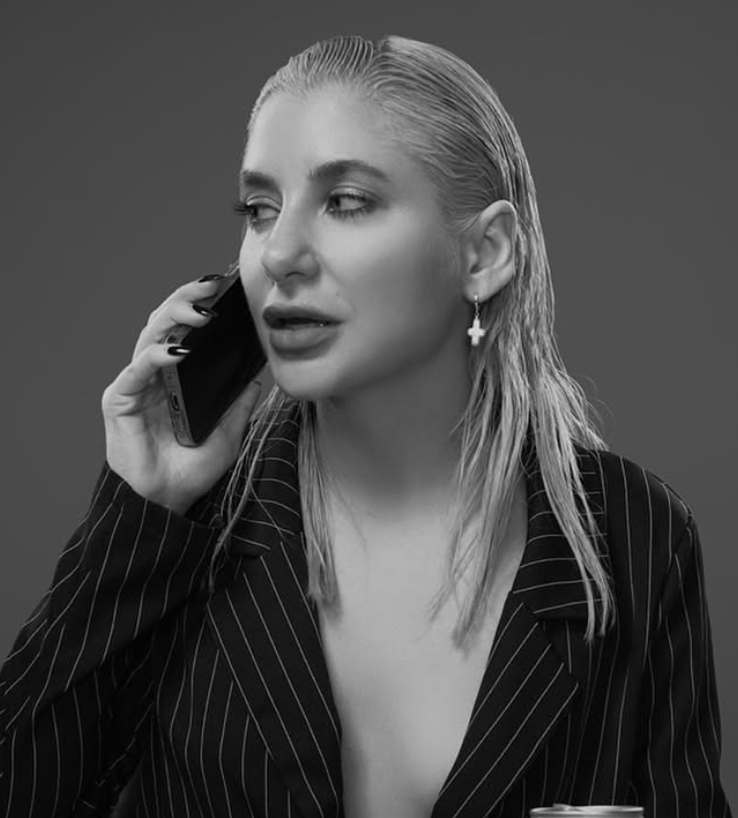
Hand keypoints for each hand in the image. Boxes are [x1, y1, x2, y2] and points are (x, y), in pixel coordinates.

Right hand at [101, 275, 262, 514]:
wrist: (165, 503)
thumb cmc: (189, 470)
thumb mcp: (228, 434)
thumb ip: (238, 405)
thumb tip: (258, 379)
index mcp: (176, 379)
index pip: (186, 331)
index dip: (201, 307)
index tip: (226, 289)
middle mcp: (154, 376)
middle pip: (165, 324)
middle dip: (188, 299)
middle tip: (212, 284)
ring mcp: (135, 386)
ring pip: (149, 337)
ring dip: (174, 318)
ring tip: (201, 310)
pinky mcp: (119, 400)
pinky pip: (137, 371)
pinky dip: (156, 356)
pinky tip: (176, 349)